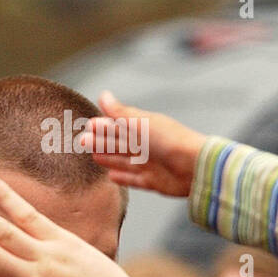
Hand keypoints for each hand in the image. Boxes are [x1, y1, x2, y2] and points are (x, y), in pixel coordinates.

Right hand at [78, 91, 205, 197]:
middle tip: (83, 142)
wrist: (194, 166)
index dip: (104, 126)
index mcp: (146, 128)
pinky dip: (123, 177)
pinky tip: (111, 176)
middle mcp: (148, 146)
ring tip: (94, 157)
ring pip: (124, 161)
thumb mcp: (140, 123)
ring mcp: (151, 164)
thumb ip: (119, 112)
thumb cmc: (169, 141)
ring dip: (109, 158)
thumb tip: (103, 95)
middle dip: (102, 142)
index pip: (121, 126)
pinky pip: (134, 179)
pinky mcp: (154, 182)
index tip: (88, 126)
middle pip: (120, 143)